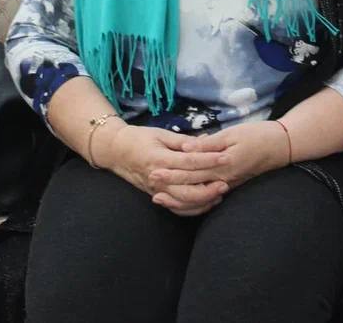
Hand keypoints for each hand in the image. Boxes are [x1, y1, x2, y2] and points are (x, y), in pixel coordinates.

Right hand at [104, 125, 228, 215]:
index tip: (225, 156)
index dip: (208, 160)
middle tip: (226, 182)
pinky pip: (176, 207)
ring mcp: (156, 189)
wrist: (116, 151)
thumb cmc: (140, 138)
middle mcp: (158, 178)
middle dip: (209, 187)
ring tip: (220, 193)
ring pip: (183, 202)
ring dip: (203, 200)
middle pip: (187, 188)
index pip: (188, 162)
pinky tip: (206, 203)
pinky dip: (192, 208)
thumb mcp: (161, 134)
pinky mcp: (156, 195)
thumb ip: (183, 140)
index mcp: (160, 158)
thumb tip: (206, 141)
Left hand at [152, 121, 289, 192]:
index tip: (152, 170)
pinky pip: (208, 197)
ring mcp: (227, 184)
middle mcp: (223, 178)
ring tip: (159, 197)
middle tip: (149, 184)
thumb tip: (187, 148)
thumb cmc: (256, 136)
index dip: (171, 172)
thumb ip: (209, 143)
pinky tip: (182, 198)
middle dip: (169, 186)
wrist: (281, 147)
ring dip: (178, 198)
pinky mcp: (230, 185)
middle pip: (191, 186)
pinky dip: (193, 200)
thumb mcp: (232, 134)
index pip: (191, 170)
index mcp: (221, 164)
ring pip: (198, 197)